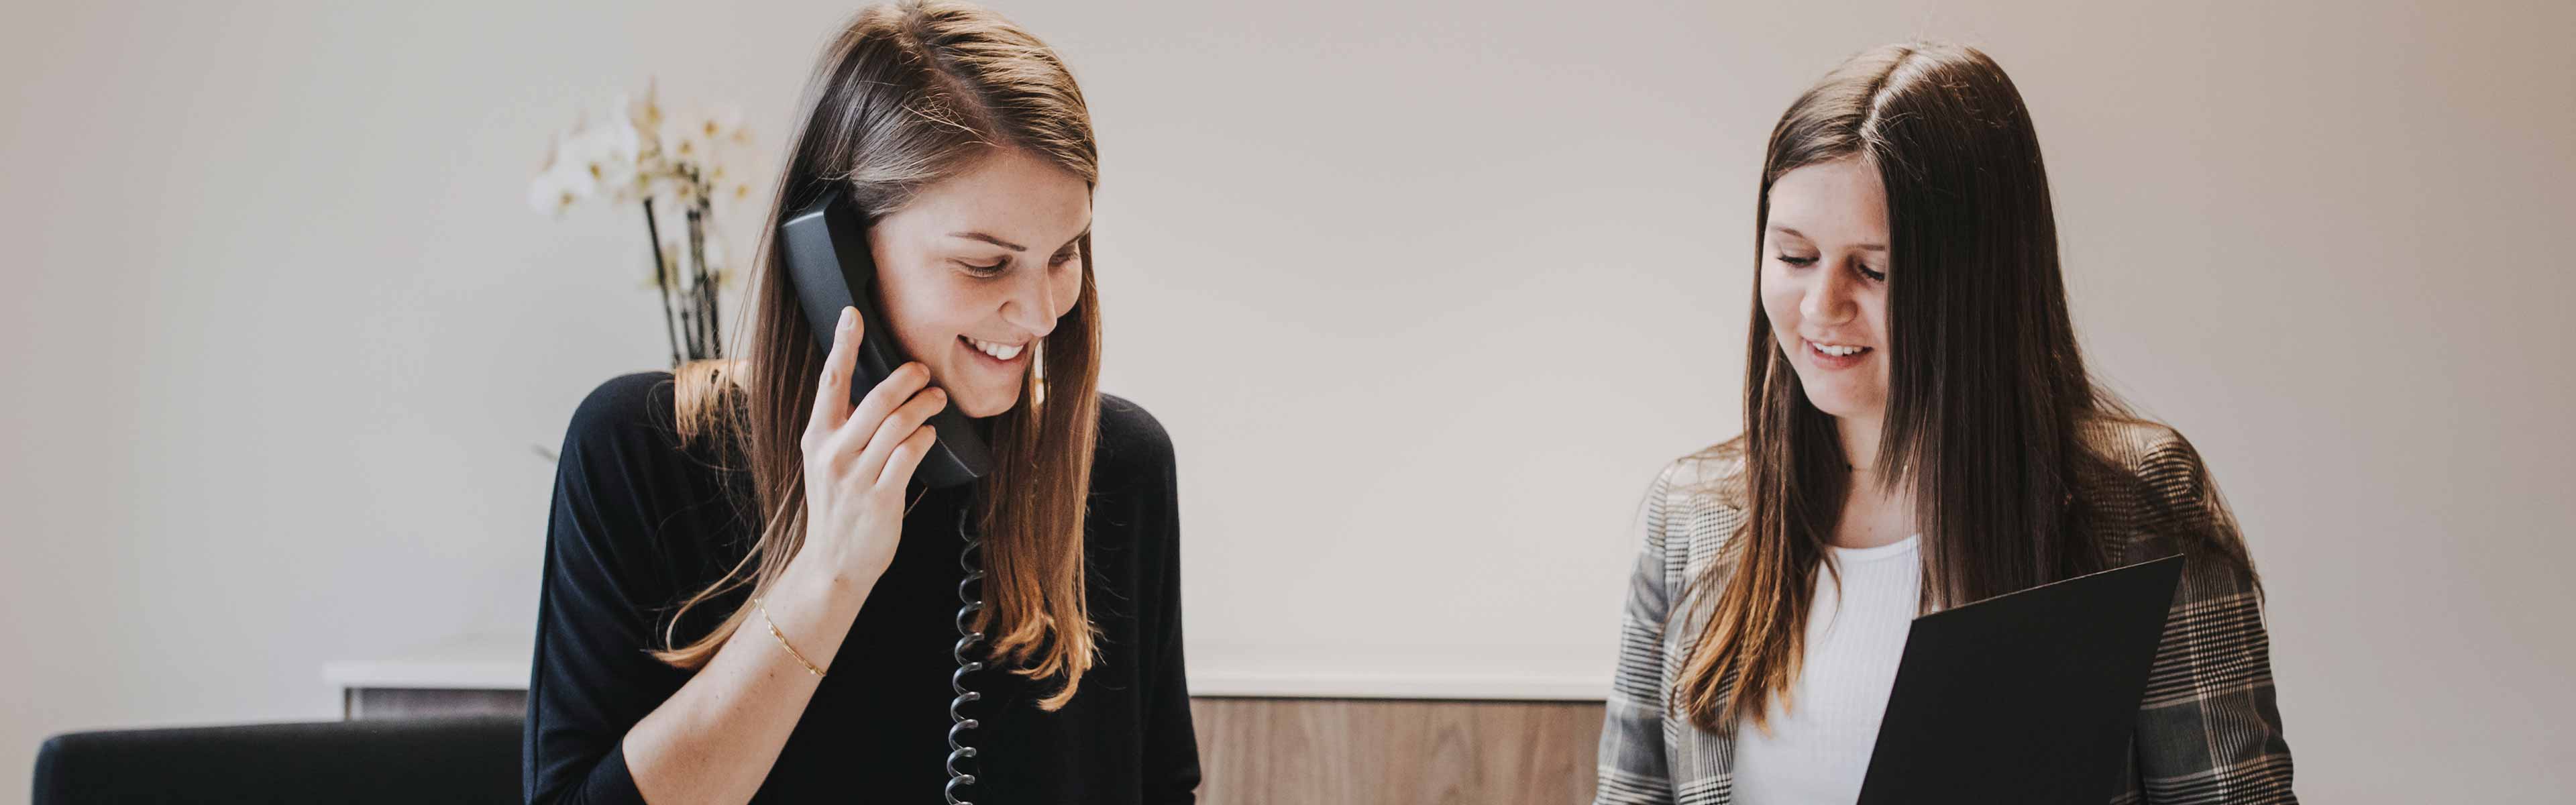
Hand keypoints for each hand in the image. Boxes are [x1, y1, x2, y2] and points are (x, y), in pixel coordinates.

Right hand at [798, 305, 945, 578]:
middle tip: (924, 371)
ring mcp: (855, 476)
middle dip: (907, 378)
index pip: (830, 381)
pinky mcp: (880, 497)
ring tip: (937, 399)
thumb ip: (842, 427)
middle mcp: (832, 453)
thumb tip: (877, 388)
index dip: (842, 345)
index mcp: (816, 437)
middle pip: (877, 398)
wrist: (833, 563)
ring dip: (924, 406)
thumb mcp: (826, 461)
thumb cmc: (837, 506)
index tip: (853, 313)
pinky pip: (910, 455)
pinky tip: (930, 435)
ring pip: (898, 424)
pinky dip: (925, 439)